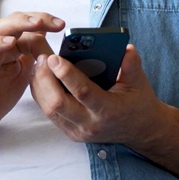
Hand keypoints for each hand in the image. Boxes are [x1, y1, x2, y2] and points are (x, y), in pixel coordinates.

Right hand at [0, 12, 61, 144]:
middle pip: (13, 20)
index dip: (44, 20)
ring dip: (18, 24)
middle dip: (36, 18)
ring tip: (36, 23)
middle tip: (57, 23)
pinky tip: (11, 42)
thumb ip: (34, 55)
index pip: (25, 23)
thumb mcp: (25, 73)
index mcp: (7, 44)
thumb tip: (51, 40)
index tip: (62, 25)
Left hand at [31, 43, 165, 144]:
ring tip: (39, 63)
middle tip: (42, 57)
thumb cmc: (138, 102)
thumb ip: (132, 65)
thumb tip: (126, 48)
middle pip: (58, 104)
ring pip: (49, 109)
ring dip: (40, 85)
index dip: (67, 75)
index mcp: (108, 111)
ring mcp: (78, 130)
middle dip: (45, 79)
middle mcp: (90, 124)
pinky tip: (40, 77)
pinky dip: (41, 94)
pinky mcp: (70, 132)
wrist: (139, 130)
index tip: (54, 57)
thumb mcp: (139, 83)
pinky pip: (49, 113)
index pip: (83, 93)